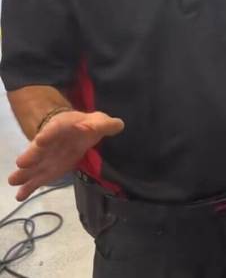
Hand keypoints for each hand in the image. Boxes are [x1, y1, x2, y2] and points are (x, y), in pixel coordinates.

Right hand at [9, 110, 123, 200]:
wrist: (75, 130)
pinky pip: (36, 178)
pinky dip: (28, 187)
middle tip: (21, 163)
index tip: (41, 140)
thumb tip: (119, 125)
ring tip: (13, 182)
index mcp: (62, 127)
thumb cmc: (86, 124)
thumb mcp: (98, 121)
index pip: (55, 129)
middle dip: (31, 155)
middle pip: (39, 149)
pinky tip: (19, 197)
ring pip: (34, 165)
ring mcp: (46, 157)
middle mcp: (50, 142)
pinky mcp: (47, 169)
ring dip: (24, 173)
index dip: (49, 134)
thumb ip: (107, 124)